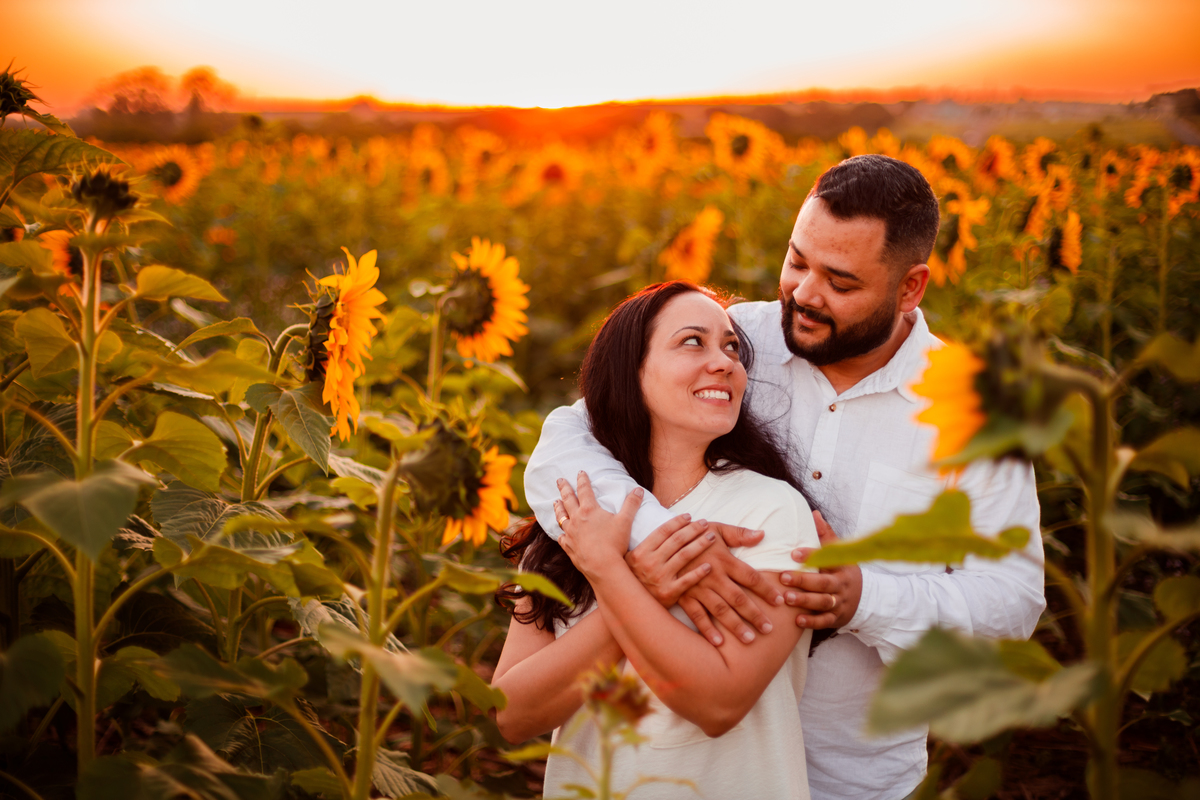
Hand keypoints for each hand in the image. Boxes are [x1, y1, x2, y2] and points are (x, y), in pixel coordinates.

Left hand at [554, 472, 639, 579]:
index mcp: (590, 510)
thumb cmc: (614, 543)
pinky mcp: (569, 547)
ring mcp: (571, 533)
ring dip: (558, 508)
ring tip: (555, 502)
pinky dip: (561, 534)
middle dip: (564, 488)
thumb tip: (638, 489)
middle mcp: (577, 519)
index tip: (580, 472)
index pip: (584, 490)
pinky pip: (562, 538)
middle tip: (559, 480)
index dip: (582, 480)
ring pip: (561, 517)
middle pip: (568, 500)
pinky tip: (561, 534)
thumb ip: (631, 504)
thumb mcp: (625, 521)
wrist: (602, 566)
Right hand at [625, 514, 718, 607]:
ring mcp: (659, 578)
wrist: (629, 606)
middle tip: (704, 523)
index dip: (677, 522)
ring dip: (700, 544)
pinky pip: (687, 581)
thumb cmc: (633, 579)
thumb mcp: (631, 558)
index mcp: (641, 552)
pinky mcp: (668, 593)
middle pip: (676, 541)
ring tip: (711, 537)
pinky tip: (709, 566)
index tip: (689, 516)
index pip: (663, 531)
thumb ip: (642, 542)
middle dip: (692, 529)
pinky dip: (699, 572)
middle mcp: (650, 563)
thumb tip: (651, 515)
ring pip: (684, 556)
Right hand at [674, 528, 783, 646]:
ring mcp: (697, 587)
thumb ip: (739, 533)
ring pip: (720, 610)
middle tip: (769, 629)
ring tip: (750, 639)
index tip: (780, 601)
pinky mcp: (684, 595)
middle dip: (754, 614)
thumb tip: (762, 535)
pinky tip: (719, 643)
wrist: (662, 541)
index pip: (750, 577)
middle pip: (738, 598)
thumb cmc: (694, 535)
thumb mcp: (716, 528)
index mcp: (724, 559)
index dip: (766, 590)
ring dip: (735, 625)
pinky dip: (707, 629)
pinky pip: (697, 615)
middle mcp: (712, 576)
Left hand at [781, 510, 861, 629]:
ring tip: (787, 598)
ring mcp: (840, 602)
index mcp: (841, 566)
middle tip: (783, 577)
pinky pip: (825, 621)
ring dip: (805, 601)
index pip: (827, 559)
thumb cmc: (843, 571)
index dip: (811, 555)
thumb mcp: (840, 552)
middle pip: (824, 583)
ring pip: (824, 602)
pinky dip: (812, 621)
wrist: (865, 598)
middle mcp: (841, 584)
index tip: (793, 552)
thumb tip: (814, 513)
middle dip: (803, 581)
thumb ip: (825, 534)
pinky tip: (797, 620)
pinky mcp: (837, 618)